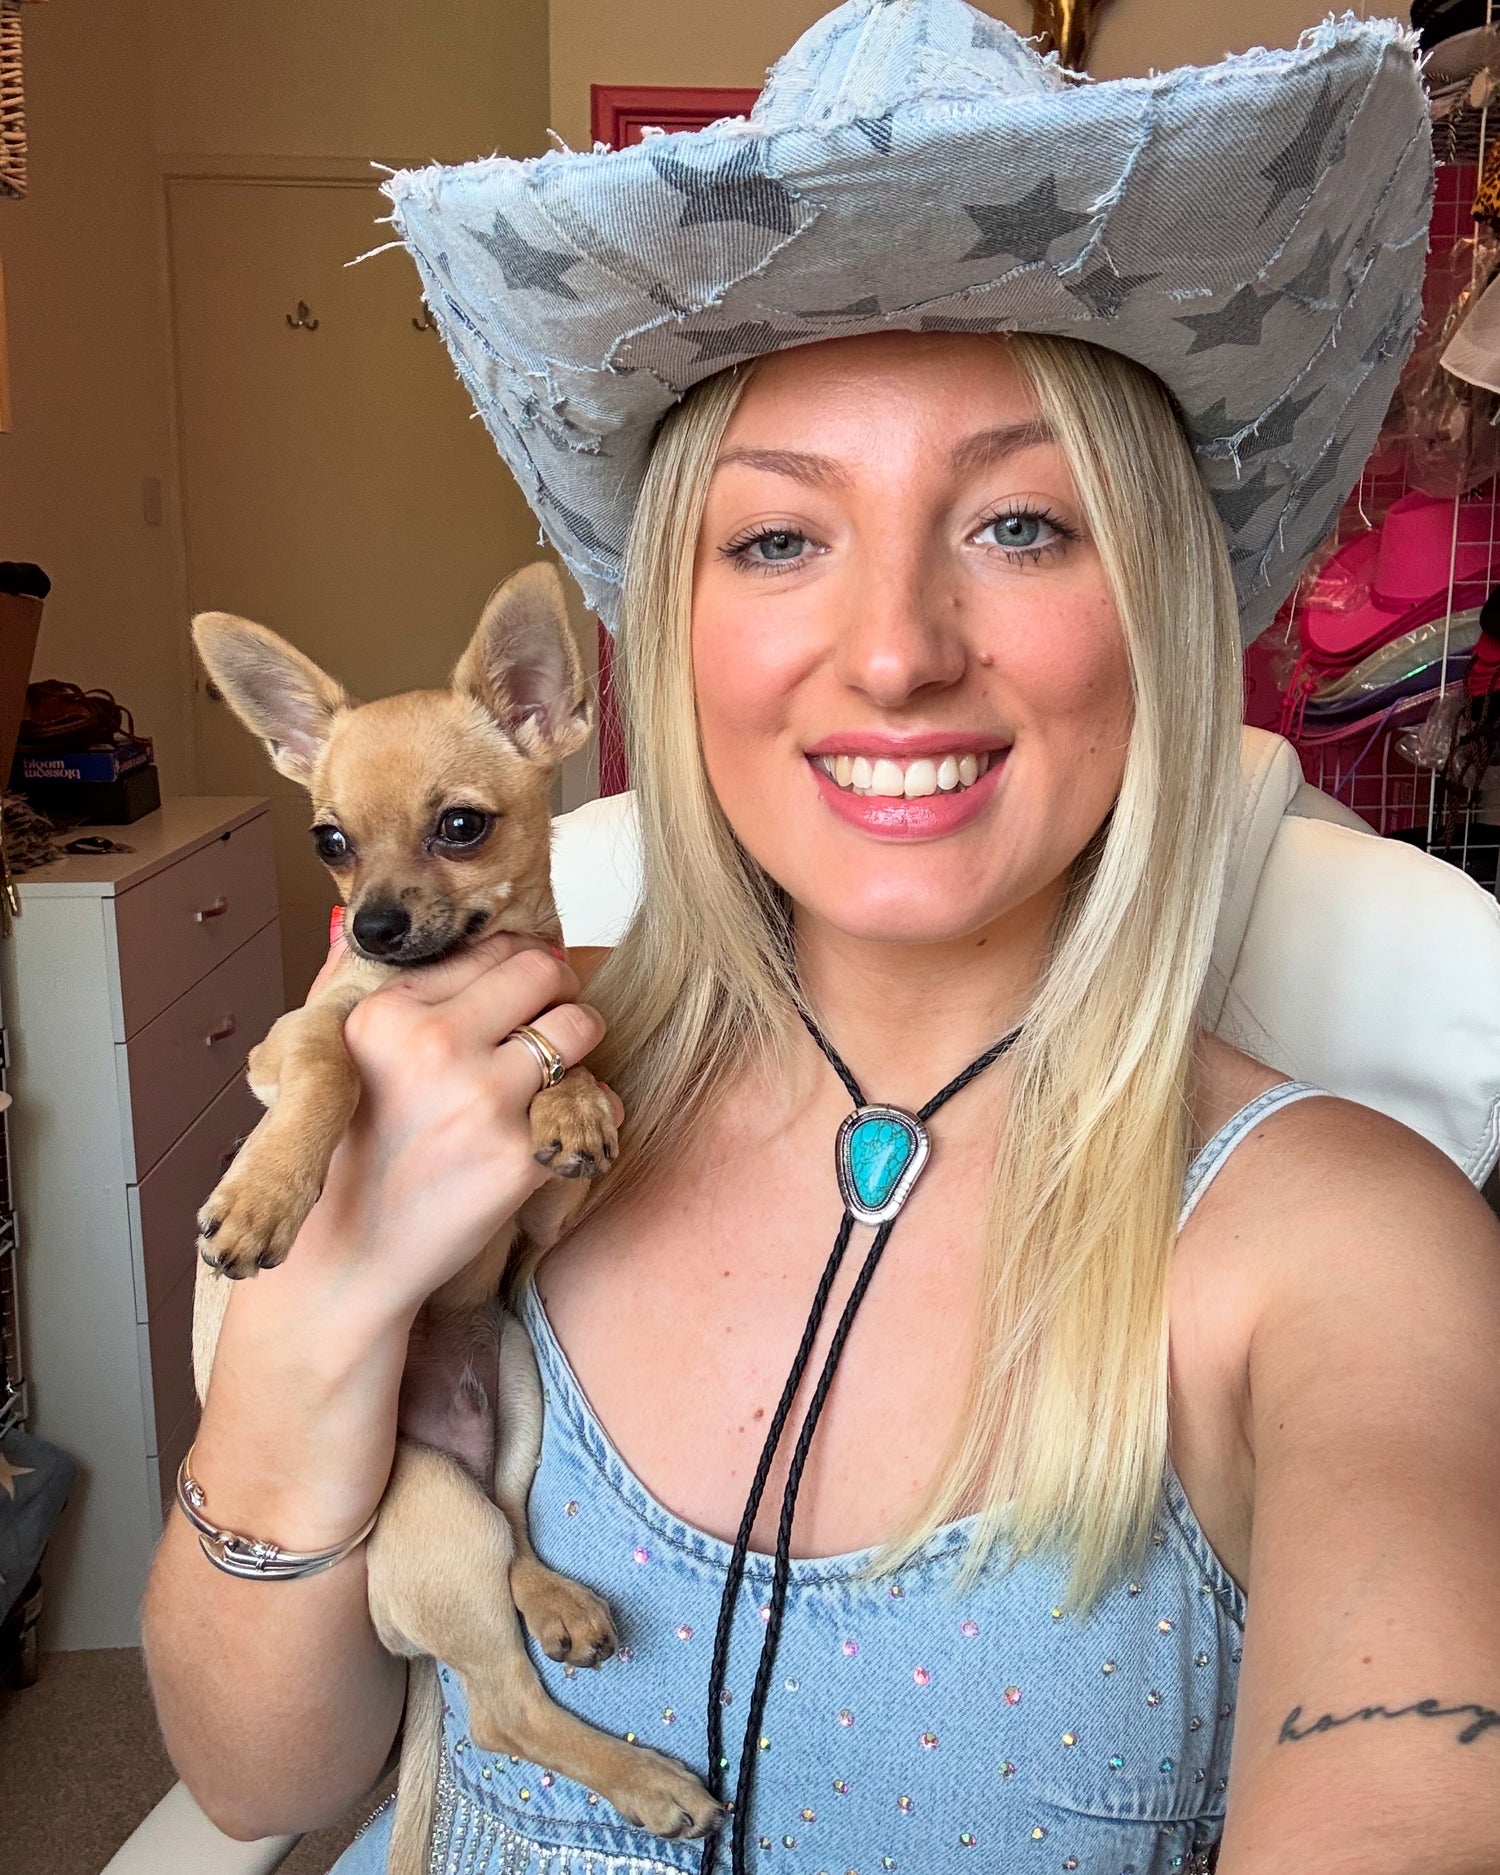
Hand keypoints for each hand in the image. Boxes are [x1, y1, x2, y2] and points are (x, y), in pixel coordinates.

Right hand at [293, 928, 609, 1322]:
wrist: (348, 1256)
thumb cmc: (350, 1152)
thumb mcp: (335, 1055)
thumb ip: (358, 986)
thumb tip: (350, 918)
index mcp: (389, 1013)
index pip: (492, 951)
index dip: (518, 967)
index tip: (521, 991)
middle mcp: (436, 1046)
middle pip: (545, 973)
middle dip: (559, 991)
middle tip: (552, 1019)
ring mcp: (483, 1100)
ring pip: (579, 1028)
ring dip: (579, 1044)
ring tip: (556, 1070)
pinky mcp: (520, 1155)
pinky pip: (595, 1102)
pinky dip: (590, 1112)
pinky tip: (555, 1126)